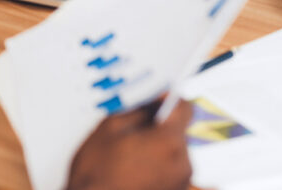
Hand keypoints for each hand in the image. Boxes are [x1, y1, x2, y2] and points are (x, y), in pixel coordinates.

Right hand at [66, 99, 192, 189]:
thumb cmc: (96, 172)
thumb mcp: (110, 128)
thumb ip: (138, 110)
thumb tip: (154, 102)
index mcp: (168, 142)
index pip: (184, 109)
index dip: (170, 100)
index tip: (159, 100)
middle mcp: (182, 163)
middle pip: (177, 132)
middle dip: (158, 129)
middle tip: (131, 135)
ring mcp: (180, 182)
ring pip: (173, 152)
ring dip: (157, 150)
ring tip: (128, 158)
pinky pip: (170, 171)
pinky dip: (156, 168)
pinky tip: (134, 171)